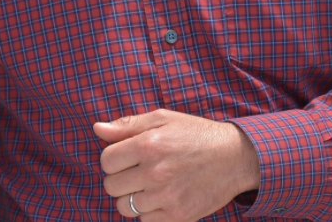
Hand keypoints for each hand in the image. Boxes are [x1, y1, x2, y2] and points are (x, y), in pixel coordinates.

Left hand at [93, 109, 258, 221]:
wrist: (235, 157)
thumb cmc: (195, 135)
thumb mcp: (162, 119)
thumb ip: (127, 125)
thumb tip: (97, 129)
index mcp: (148, 145)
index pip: (106, 161)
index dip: (112, 159)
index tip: (125, 158)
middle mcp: (155, 172)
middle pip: (111, 186)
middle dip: (119, 179)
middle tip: (136, 173)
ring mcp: (167, 196)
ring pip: (125, 206)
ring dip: (132, 197)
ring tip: (147, 186)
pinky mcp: (179, 215)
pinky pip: (145, 220)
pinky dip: (148, 212)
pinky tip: (159, 198)